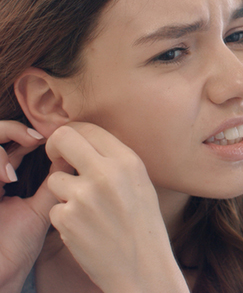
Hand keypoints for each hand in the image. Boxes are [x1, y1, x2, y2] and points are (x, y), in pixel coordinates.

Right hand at [0, 121, 66, 292]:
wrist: (1, 271)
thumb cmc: (20, 244)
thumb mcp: (43, 208)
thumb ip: (56, 182)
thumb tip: (78, 156)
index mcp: (3, 176)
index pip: (12, 140)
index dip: (28, 132)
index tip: (49, 138)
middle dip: (12, 129)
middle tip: (36, 139)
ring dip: (2, 142)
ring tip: (20, 159)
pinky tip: (7, 178)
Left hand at [44, 122, 188, 292]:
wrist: (143, 266)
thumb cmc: (143, 224)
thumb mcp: (140, 183)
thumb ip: (115, 161)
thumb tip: (84, 141)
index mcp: (128, 161)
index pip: (88, 128)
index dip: (73, 134)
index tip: (70, 147)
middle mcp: (106, 174)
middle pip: (63, 138)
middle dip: (54, 147)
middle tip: (58, 159)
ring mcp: (84, 196)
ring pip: (54, 178)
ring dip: (64, 192)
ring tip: (86, 210)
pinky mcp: (67, 219)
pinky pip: (55, 208)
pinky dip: (65, 219)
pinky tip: (86, 229)